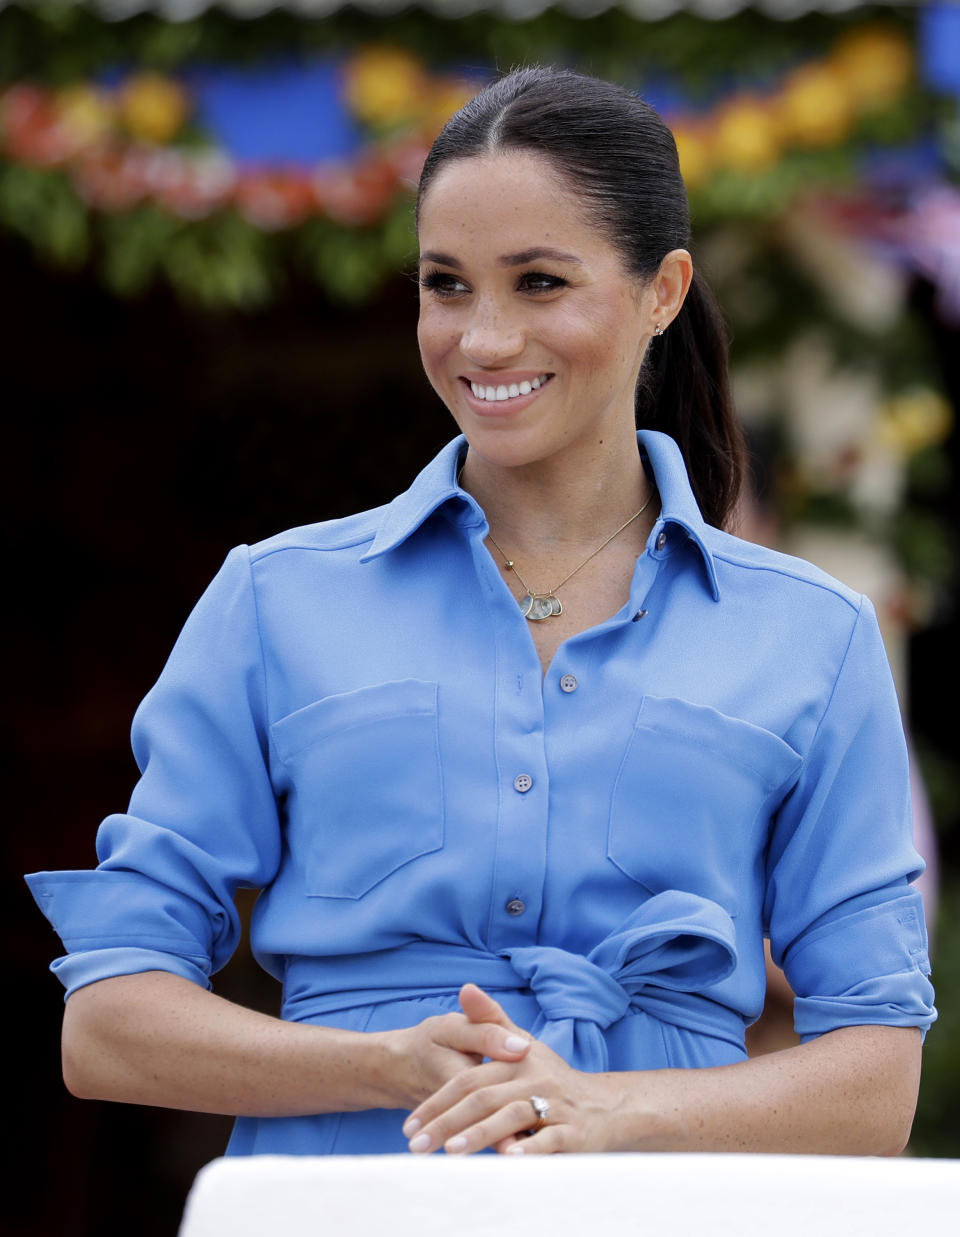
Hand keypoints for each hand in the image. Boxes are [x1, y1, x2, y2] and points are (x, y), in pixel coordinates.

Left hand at [401, 984, 620, 1154]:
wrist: (606, 1107)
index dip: (438, 1101)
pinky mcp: (574, 1133)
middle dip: (446, 1123)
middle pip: (484, 1099)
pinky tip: (508, 1160)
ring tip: (451, 1152)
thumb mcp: (524, 1045)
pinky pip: (549, 1140)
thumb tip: (465, 987)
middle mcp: (534, 1081)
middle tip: (416, 1145)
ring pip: (512, 1117)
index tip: (411, 1125)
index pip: (469, 1079)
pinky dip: (530, 1150)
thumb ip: (491, 1020)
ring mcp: (555, 1106)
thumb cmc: (554, 1078)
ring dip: (481, 1134)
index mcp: (517, 1061)